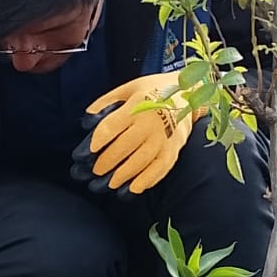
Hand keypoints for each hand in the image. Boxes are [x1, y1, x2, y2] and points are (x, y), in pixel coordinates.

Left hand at [74, 70, 195, 194]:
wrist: (189, 92)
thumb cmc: (153, 90)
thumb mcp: (128, 88)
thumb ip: (106, 101)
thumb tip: (87, 118)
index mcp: (136, 106)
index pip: (112, 127)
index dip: (98, 141)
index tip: (87, 152)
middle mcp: (151, 123)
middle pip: (124, 147)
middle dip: (107, 162)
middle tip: (96, 171)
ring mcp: (165, 138)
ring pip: (141, 161)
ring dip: (124, 175)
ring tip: (111, 184)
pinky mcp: (174, 149)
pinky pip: (160, 169)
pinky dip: (146, 181)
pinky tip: (134, 189)